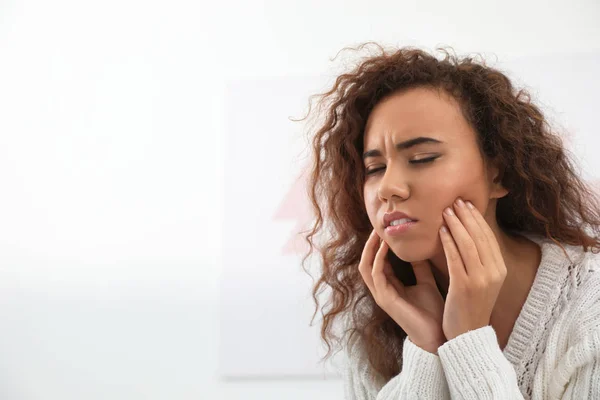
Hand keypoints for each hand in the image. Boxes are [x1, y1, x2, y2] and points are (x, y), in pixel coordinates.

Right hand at [358, 229, 446, 352]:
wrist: (439, 335)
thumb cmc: (433, 312)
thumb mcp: (426, 282)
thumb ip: (420, 267)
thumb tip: (419, 247)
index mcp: (390, 285)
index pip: (378, 260)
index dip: (379, 243)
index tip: (388, 227)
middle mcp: (382, 289)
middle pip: (366, 261)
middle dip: (370, 243)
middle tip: (379, 225)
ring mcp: (381, 295)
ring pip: (365, 267)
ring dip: (370, 248)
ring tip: (379, 233)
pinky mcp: (385, 299)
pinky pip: (376, 275)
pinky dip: (379, 259)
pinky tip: (386, 247)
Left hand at [439, 197, 506, 340]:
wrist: (467, 334)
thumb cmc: (470, 303)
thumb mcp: (481, 279)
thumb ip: (478, 259)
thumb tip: (467, 233)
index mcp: (499, 269)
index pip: (488, 237)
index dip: (476, 218)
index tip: (466, 204)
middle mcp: (493, 272)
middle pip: (479, 237)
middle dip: (466, 216)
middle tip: (454, 200)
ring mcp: (480, 280)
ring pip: (468, 244)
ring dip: (456, 224)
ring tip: (446, 210)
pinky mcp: (464, 287)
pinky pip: (455, 259)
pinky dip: (448, 242)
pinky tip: (441, 231)